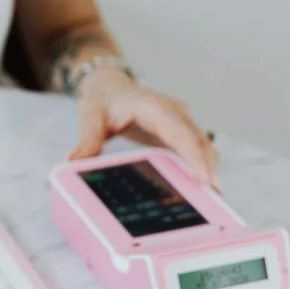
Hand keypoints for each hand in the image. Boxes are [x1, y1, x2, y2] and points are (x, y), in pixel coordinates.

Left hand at [70, 68, 220, 190]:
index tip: (204, 179)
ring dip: (209, 171)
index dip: (195, 157)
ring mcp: (180, 122)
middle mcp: (174, 113)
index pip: (181, 133)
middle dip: (209, 169)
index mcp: (154, 107)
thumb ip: (88, 139)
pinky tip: (201, 192)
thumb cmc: (102, 100)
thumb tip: (75, 161)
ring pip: (203, 147)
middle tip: (215, 199)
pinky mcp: (179, 133)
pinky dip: (201, 169)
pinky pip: (195, 150)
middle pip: (199, 142)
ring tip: (214, 201)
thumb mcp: (91, 117)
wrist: (109, 87)